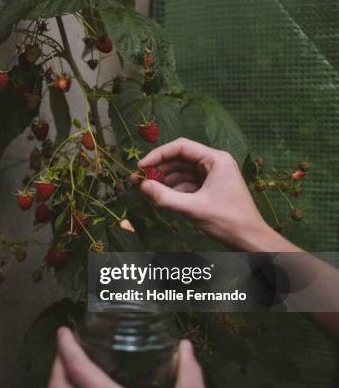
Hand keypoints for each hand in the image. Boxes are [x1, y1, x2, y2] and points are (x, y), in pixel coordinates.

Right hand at [132, 138, 290, 251]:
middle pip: (180, 159)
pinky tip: (161, 198)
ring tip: (146, 190)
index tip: (141, 166)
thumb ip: (166, 197)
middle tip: (137, 180)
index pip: (181, 147)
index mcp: (216, 159)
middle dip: (159, 169)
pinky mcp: (210, 190)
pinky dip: (174, 191)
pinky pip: (187, 185)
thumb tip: (143, 186)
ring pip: (182, 173)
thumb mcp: (194, 208)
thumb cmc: (229, 221)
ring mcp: (212, 177)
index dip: (158, 155)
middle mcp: (214, 164)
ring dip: (164, 181)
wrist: (250, 240)